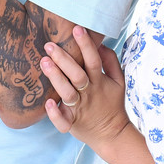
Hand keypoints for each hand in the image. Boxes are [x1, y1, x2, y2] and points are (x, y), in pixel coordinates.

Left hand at [41, 26, 130, 148]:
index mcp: (99, 82)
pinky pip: (63, 121)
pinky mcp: (72, 123)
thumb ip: (111, 61)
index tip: (77, 29)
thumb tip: (101, 43)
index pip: (94, 61)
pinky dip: (55, 114)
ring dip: (56, 78)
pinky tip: (47, 103)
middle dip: (63, 59)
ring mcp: (79, 109)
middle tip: (49, 45)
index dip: (86, 45)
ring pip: (67, 93)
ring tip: (44, 63)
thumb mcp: (118, 81)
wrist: (112, 134)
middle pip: (77, 75)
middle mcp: (88, 93)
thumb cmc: (112, 103)